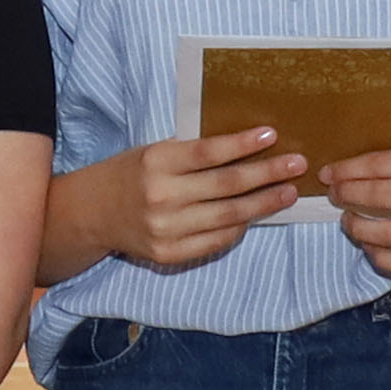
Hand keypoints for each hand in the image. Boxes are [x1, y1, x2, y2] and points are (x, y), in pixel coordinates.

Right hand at [92, 127, 310, 272]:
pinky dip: (239, 228)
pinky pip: (216, 241)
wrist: (93, 213)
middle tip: (297, 165)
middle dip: (267, 174)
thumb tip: (247, 146)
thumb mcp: (155, 151)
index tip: (272, 134)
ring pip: (228, 216)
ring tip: (288, 192)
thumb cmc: (132, 173)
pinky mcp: (169, 254)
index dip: (242, 144)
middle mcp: (161, 196)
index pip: (209, 152)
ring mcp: (166, 229)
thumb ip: (193, 152)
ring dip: (264, 204)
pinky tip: (256, 215)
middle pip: (226, 186)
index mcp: (157, 162)